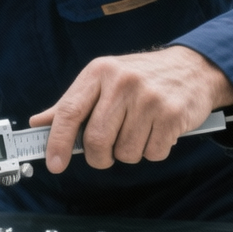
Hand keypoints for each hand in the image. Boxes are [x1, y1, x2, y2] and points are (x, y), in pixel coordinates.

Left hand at [29, 46, 232, 173]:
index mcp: (99, 72)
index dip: (58, 141)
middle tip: (105, 154)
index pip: (69, 111)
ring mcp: (149, 98)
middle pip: (96, 140)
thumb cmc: (141, 78)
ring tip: (139, 132)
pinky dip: (152, 151)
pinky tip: (157, 132)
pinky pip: (152, 154)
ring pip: (125, 152)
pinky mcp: (172, 115)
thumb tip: (39, 123)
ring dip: (129, 153)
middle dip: (98, 156)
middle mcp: (122, 82)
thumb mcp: (103, 80)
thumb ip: (71, 104)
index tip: (54, 164)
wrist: (193, 68)